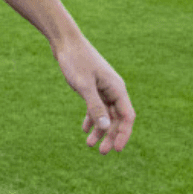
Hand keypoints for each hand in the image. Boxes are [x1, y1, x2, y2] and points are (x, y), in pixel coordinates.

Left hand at [55, 37, 134, 154]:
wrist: (65, 41)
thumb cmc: (75, 60)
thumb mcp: (84, 85)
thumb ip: (95, 107)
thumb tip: (106, 128)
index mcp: (117, 88)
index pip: (127, 117)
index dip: (124, 134)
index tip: (116, 149)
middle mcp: (113, 89)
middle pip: (117, 118)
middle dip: (110, 136)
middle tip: (100, 152)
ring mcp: (103, 88)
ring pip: (106, 114)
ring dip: (100, 129)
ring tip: (89, 144)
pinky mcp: (93, 86)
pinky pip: (96, 107)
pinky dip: (91, 118)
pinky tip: (84, 129)